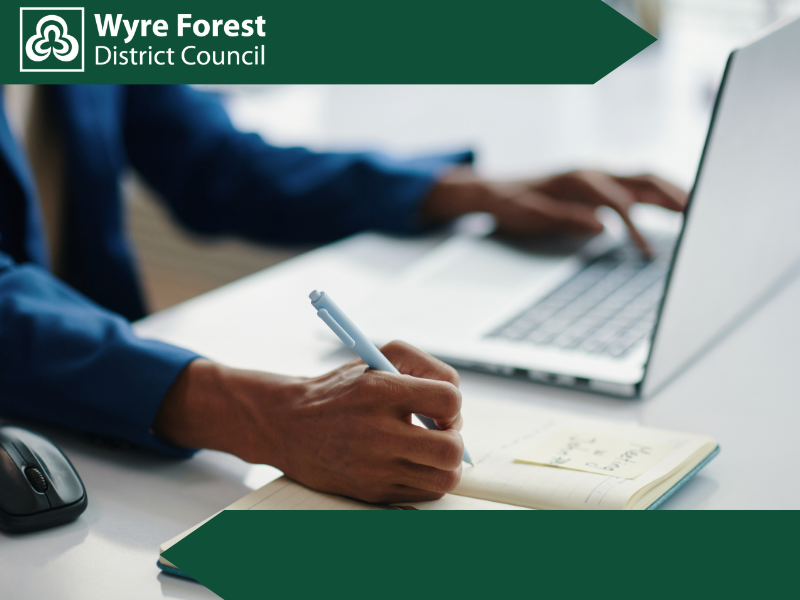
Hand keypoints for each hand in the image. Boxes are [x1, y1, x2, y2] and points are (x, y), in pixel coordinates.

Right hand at [152, 341, 464, 503]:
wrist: (287, 425)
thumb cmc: (339, 390)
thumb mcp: (376, 359)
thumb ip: (423, 367)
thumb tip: (455, 403)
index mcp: (380, 391)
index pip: (448, 400)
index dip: (452, 405)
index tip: (440, 409)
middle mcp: (376, 432)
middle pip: (451, 449)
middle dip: (455, 440)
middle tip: (441, 434)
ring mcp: (374, 467)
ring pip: (443, 479)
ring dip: (445, 465)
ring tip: (427, 451)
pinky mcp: (372, 492)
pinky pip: (422, 494)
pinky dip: (425, 479)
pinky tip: (407, 463)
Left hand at [421, 167, 687, 256]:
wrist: (493, 189)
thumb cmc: (509, 203)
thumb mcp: (529, 215)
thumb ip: (565, 218)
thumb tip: (601, 227)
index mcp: (577, 179)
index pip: (618, 203)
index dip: (636, 229)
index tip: (650, 254)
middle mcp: (591, 171)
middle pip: (643, 180)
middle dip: (672, 198)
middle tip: (700, 219)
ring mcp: (596, 174)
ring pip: (644, 178)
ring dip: (671, 193)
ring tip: (698, 213)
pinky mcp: (597, 182)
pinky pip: (635, 185)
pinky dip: (657, 196)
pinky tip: (673, 210)